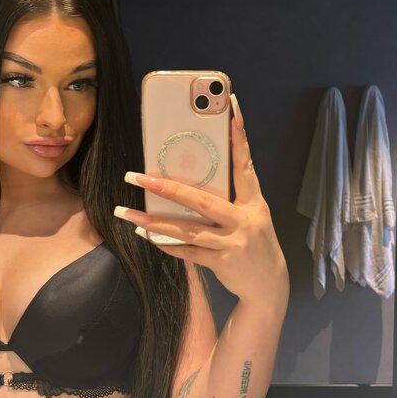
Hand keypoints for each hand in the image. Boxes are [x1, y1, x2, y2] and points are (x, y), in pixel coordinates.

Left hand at [113, 95, 289, 307]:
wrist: (269, 285)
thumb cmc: (255, 243)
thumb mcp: (252, 217)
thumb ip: (230, 200)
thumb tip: (190, 183)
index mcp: (254, 202)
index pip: (245, 165)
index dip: (239, 139)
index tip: (231, 111)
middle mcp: (244, 219)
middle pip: (201, 199)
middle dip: (167, 188)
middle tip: (137, 178)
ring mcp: (233, 242)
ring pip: (187, 229)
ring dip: (154, 222)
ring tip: (127, 214)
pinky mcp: (222, 262)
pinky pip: (188, 252)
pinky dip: (166, 244)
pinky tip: (146, 236)